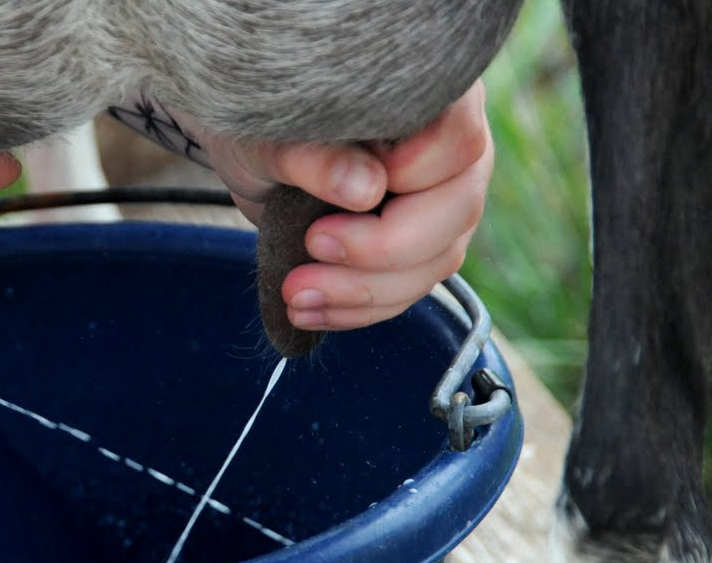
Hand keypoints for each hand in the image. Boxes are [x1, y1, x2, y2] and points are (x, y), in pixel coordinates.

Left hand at [205, 80, 492, 331]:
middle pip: (457, 210)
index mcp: (431, 100)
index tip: (352, 192)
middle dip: (384, 247)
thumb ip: (315, 154)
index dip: (414, 174)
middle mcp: (451, 153)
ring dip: (363, 292)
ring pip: (435, 262)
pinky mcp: (416, 252)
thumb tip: (366, 189)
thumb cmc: (266, 124)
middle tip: (315, 245)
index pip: (458, 140)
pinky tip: (307, 312)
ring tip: (297, 295)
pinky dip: (355, 310)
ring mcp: (441, 206)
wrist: (253, 154)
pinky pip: (405, 292)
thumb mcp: (273, 134)